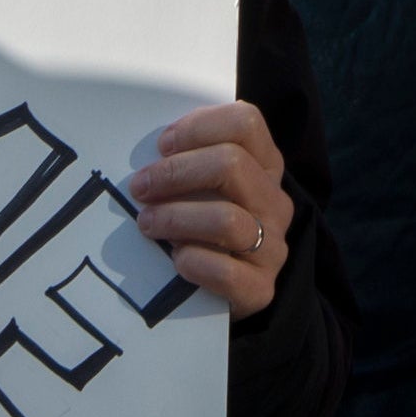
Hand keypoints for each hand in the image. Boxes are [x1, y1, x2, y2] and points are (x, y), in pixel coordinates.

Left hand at [128, 101, 290, 317]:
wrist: (222, 293)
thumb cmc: (201, 227)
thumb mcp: (203, 186)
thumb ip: (188, 161)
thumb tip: (150, 150)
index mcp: (265, 167)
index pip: (246, 123)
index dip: (199, 127)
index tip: (162, 146)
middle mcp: (275, 203)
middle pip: (232, 164)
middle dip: (176, 173)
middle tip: (140, 187)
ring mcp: (273, 247)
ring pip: (227, 219)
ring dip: (176, 218)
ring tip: (147, 223)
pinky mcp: (261, 288)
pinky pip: (226, 271)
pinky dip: (193, 261)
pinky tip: (175, 259)